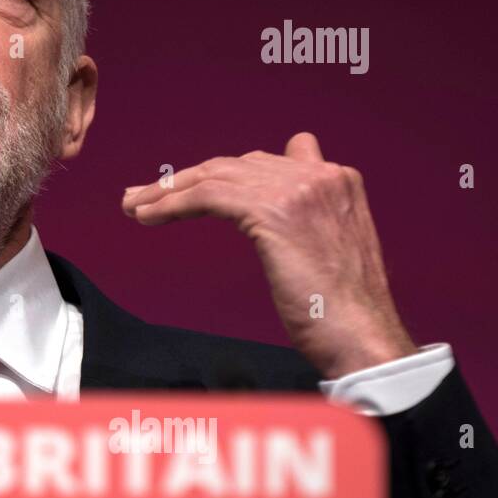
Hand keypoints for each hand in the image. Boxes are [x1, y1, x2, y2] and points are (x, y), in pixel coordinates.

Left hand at [120, 132, 415, 378]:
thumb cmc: (343, 310)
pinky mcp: (273, 210)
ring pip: (215, 176)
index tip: (187, 188)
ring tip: (134, 206)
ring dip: (167, 191)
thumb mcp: (330, 249)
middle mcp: (320, 175)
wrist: (363, 335)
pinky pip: (208, 196)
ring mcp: (298, 189)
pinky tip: (146, 216)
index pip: (263, 162)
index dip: (219, 173)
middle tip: (144, 195)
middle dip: (184, 180)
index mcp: (337, 180)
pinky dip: (171, 204)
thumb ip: (304, 219)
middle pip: (233, 165)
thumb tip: (268, 215)